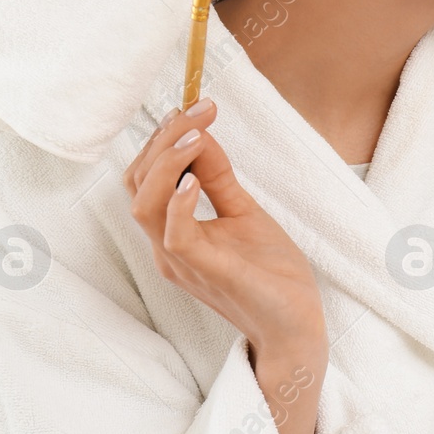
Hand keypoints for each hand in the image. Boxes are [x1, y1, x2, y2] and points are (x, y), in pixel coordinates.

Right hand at [124, 98, 326, 366]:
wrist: (296, 326)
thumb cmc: (272, 275)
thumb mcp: (245, 213)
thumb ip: (220, 179)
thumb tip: (202, 135)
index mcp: (174, 233)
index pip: (144, 178)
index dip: (163, 138)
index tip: (196, 107)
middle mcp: (168, 247)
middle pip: (137, 185)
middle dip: (163, 140)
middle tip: (199, 111)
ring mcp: (183, 262)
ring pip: (144, 207)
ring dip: (167, 163)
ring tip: (196, 135)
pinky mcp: (206, 272)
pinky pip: (176, 237)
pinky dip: (179, 205)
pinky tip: (195, 181)